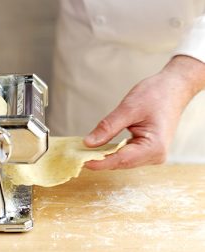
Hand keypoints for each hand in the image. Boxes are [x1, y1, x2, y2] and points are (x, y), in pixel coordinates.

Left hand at [84, 55, 204, 169]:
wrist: (174, 88)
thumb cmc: (156, 94)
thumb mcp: (128, 108)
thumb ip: (108, 127)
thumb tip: (88, 143)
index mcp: (154, 147)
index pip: (120, 160)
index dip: (99, 162)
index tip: (80, 161)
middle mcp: (155, 155)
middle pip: (121, 162)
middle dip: (100, 159)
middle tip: (78, 154)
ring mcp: (153, 155)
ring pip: (123, 161)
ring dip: (105, 156)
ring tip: (86, 151)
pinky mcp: (149, 150)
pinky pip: (127, 155)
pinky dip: (113, 152)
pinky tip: (101, 147)